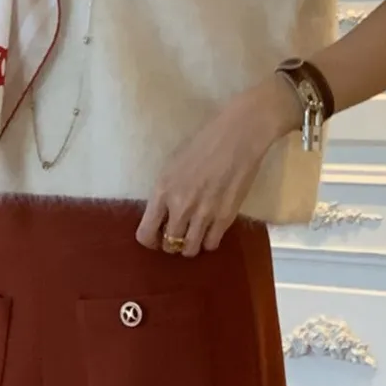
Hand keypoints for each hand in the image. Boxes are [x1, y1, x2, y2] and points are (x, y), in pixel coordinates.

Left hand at [136, 76, 298, 255]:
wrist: (238, 136)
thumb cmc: (203, 142)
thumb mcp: (172, 165)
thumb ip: (165, 191)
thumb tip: (162, 214)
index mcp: (163, 190)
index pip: (146, 232)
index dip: (149, 240)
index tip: (155, 237)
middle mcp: (181, 207)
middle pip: (169, 244)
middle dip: (170, 243)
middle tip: (176, 235)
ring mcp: (204, 214)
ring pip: (190, 249)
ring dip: (189, 246)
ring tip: (193, 235)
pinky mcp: (225, 217)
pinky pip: (212, 244)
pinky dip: (209, 241)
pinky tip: (210, 231)